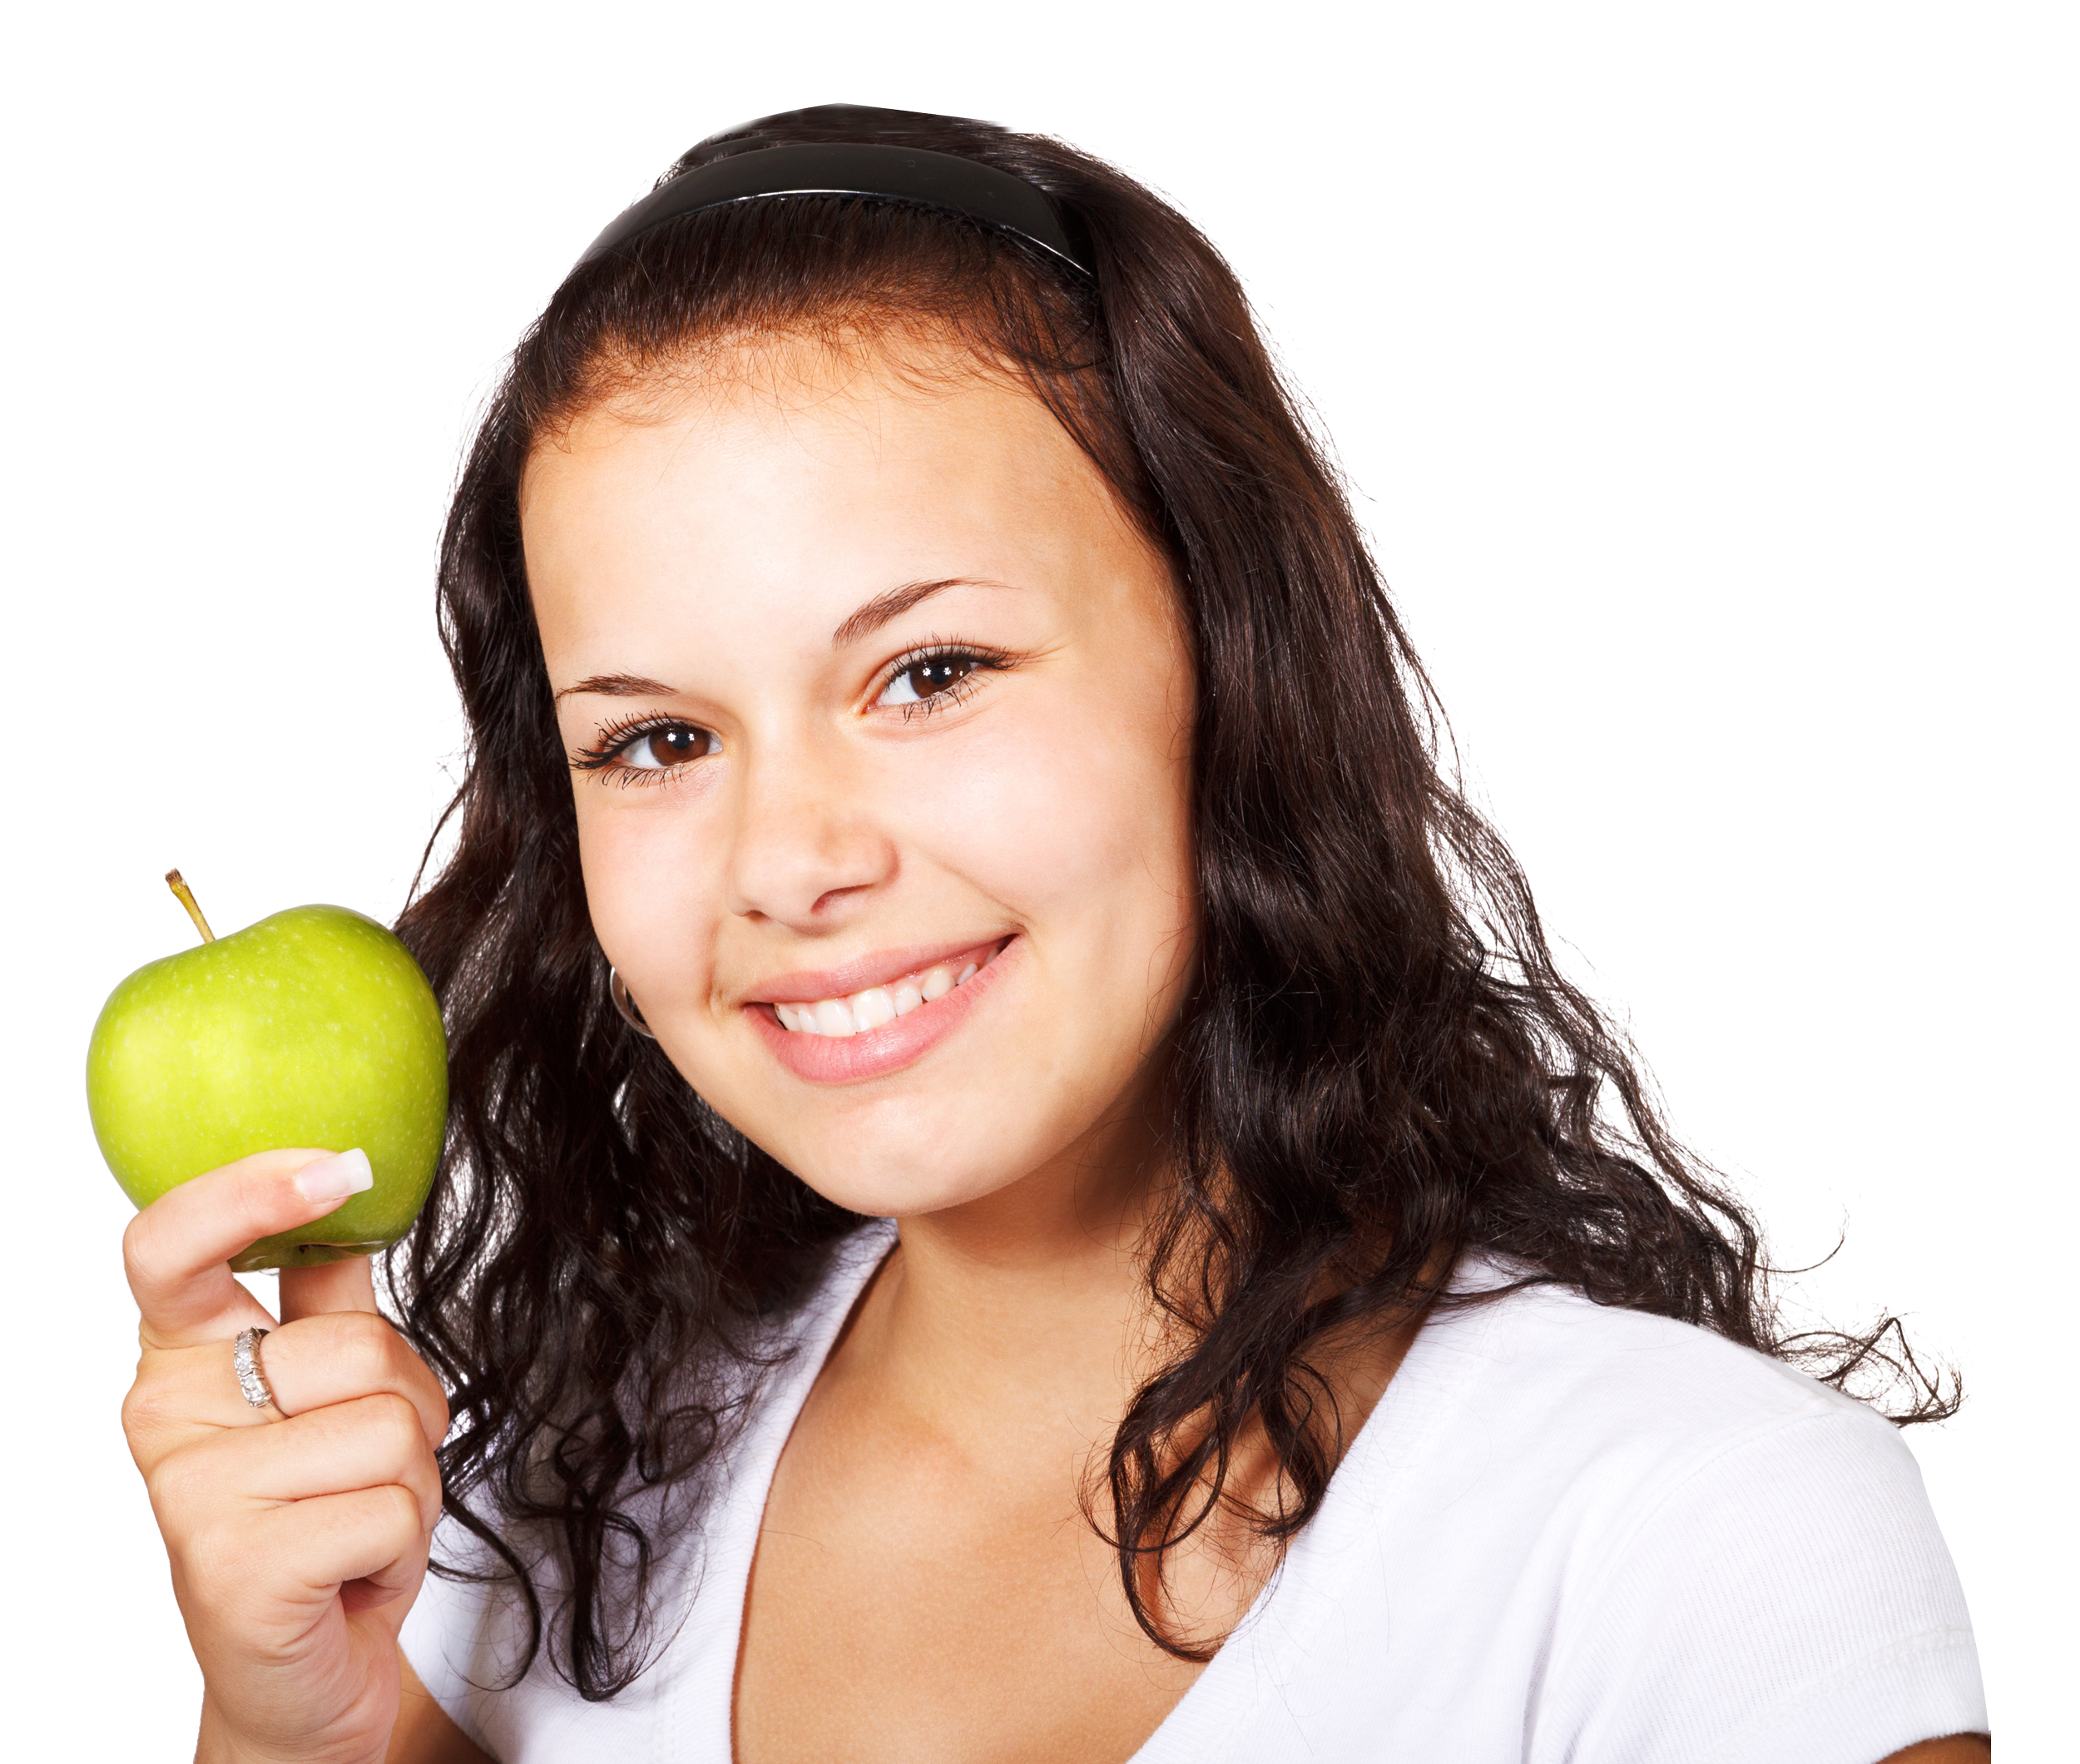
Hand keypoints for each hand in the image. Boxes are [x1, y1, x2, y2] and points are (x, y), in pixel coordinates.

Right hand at [119, 1148, 450, 1763]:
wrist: (309, 1675)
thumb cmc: (327, 1525)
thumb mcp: (331, 1398)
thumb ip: (329, 1303)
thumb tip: (350, 1192)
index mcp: (183, 1361)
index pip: (173, 1247)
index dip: (252, 1192)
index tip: (336, 1167)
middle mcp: (167, 1417)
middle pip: (357, 1343)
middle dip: (405, 1409)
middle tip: (363, 1476)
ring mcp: (194, 1493)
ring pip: (389, 1425)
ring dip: (410, 1483)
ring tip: (356, 1526)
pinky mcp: (240, 1563)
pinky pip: (392, 1504)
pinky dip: (402, 1544)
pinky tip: (349, 1575)